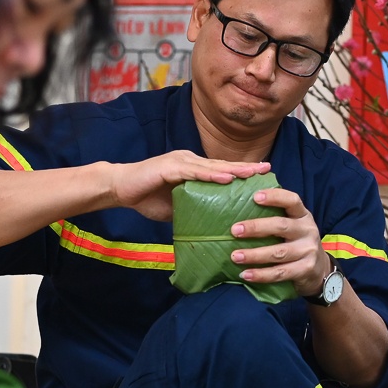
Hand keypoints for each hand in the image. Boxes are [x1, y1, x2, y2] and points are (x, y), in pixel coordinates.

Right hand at [107, 151, 269, 221]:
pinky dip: (211, 175)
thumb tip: (209, 226)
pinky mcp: (170, 167)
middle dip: (246, 168)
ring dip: (234, 170)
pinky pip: (194, 172)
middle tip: (269, 169)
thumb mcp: (175, 207)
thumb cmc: (145, 197)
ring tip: (254, 173)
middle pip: (222, 165)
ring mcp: (180, 162)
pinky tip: (226, 178)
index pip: (221, 170)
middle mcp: (189, 161)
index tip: (263, 176)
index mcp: (192, 168)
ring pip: (212, 166)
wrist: (119, 188)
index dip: (242, 173)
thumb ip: (192, 210)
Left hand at [230, 187, 329, 298]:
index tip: (255, 197)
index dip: (275, 197)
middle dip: (256, 227)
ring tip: (235, 256)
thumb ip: (275, 216)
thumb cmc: (297, 242)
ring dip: (254, 255)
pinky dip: (261, 274)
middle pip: (281, 226)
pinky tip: (245, 274)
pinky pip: (280, 273)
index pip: (292, 201)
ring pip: (278, 252)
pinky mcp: (305, 270)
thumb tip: (242, 204)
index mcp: (303, 216)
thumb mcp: (293, 226)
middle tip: (235, 230)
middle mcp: (308, 231)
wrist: (320, 270)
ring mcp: (308, 251)